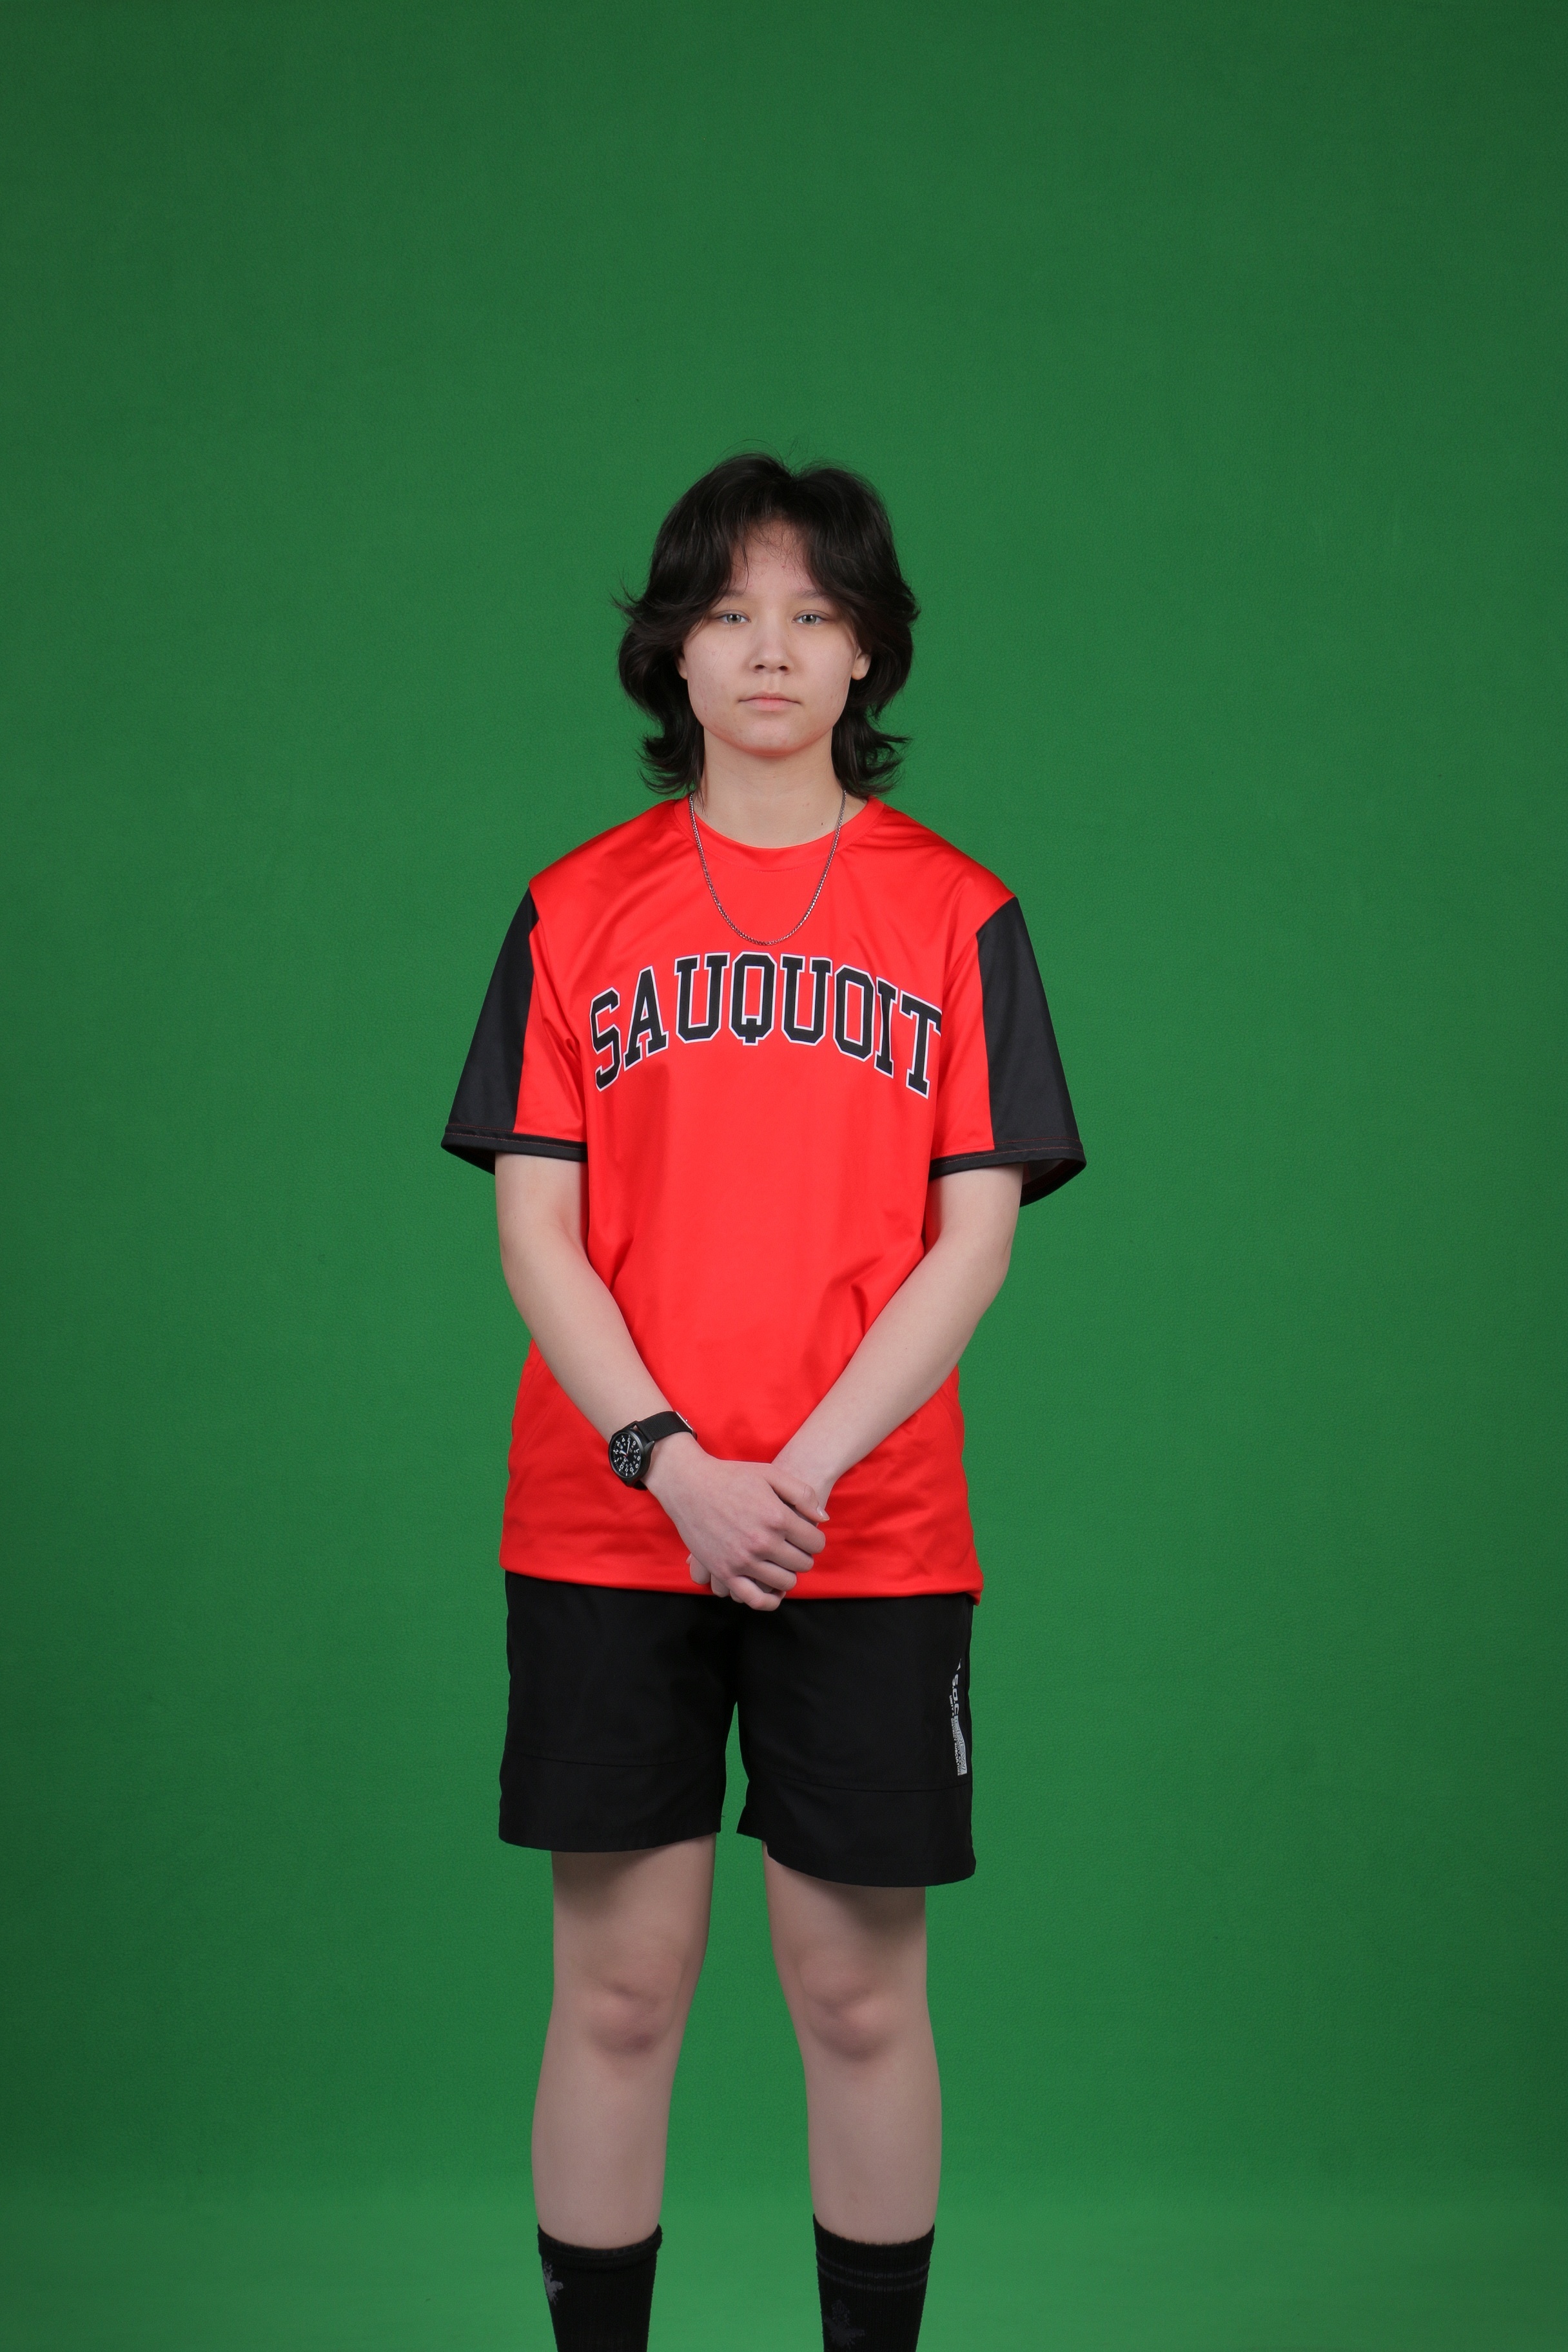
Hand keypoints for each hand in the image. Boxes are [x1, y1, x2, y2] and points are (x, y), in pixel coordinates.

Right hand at [644, 1438, 826, 1610]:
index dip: (816, 1539)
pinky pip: (755, 1599)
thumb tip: (823, 1519)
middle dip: (804, 1555)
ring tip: (782, 1562)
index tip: (808, 1535)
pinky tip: (772, 1589)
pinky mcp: (725, 1572)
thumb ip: (803, 1494)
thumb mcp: (771, 1474)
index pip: (815, 1542)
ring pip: (785, 1582)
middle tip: (794, 1547)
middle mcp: (762, 1542)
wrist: (689, 1485)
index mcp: (777, 1517)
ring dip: (789, 1574)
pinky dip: (770, 1599)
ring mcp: (743, 1560)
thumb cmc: (731, 1477)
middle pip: (803, 1563)